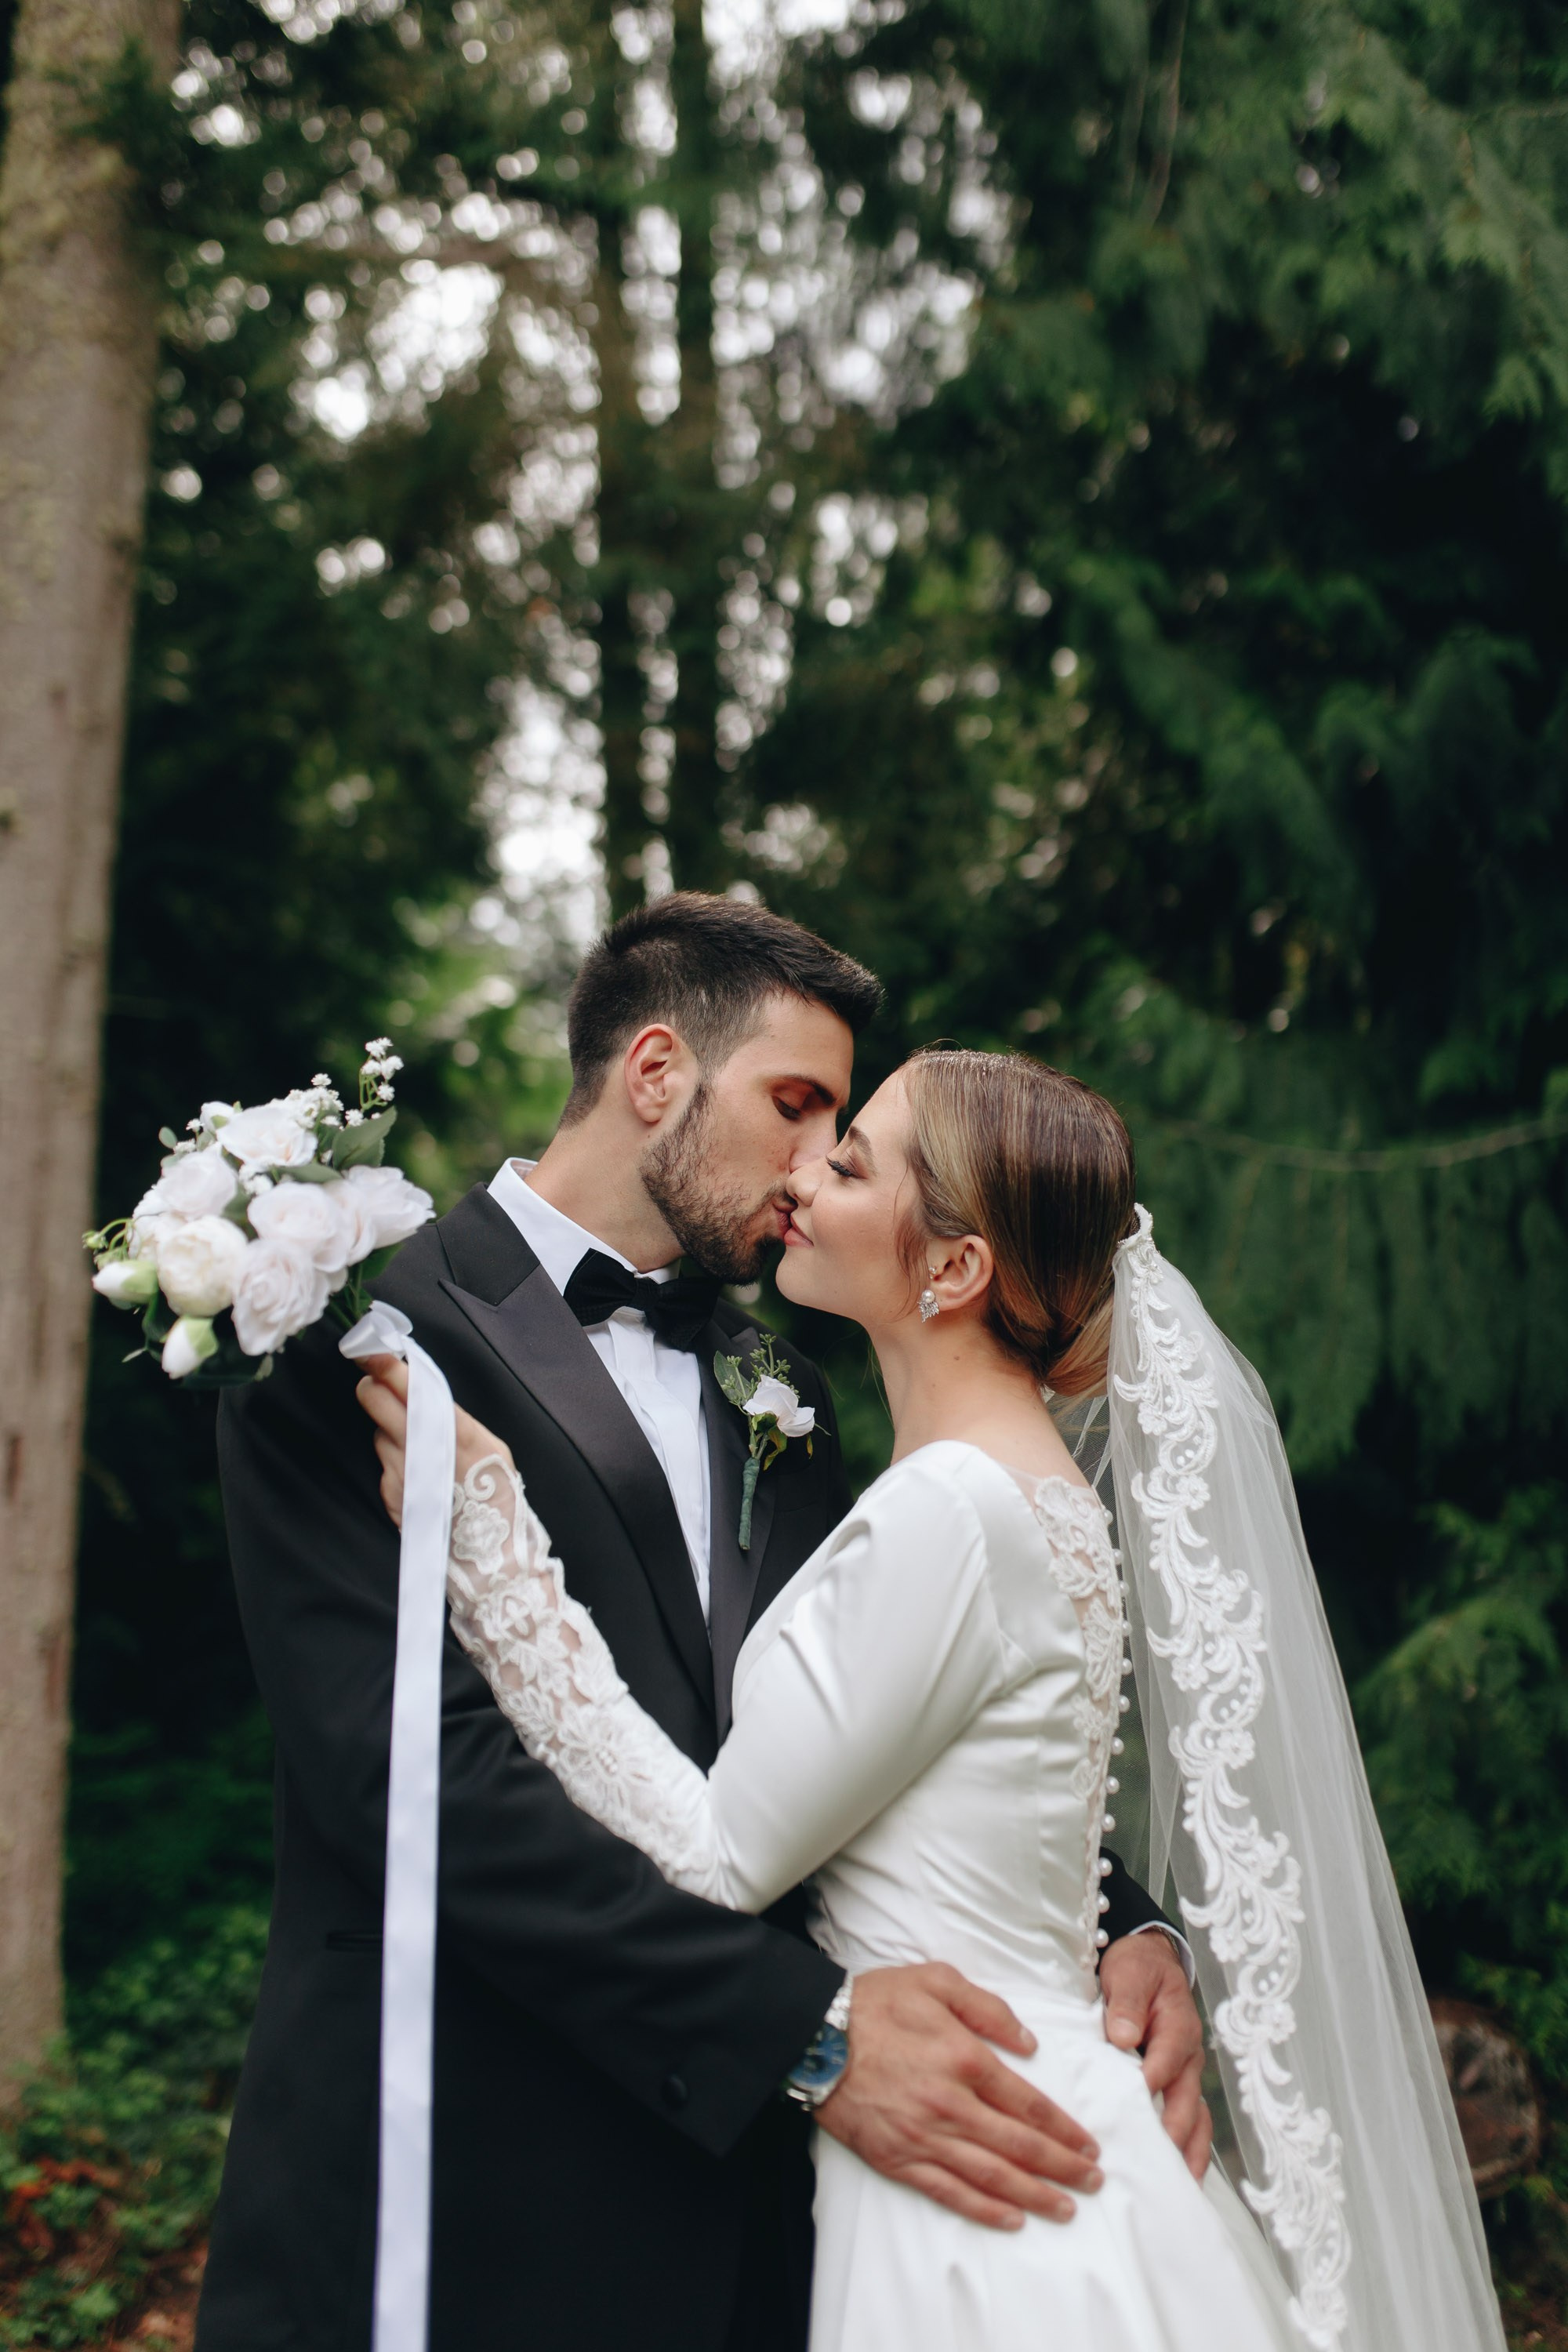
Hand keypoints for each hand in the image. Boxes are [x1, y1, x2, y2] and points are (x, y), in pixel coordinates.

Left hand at [354, 1356, 511, 1528]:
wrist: (488, 1548)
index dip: (383, 1365)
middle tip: (381, 1384)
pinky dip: (398, 1462)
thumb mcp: (488, 1442)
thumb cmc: (496, 1491)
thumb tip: (423, 1394)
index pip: (406, 1387)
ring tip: (420, 1449)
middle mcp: (417, 1449)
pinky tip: (420, 1475)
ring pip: (380, 1434)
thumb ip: (452, 1417)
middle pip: (374, 1401)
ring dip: (392, 1433)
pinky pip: (386, 1465)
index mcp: (450, 1429)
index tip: (368, 1349)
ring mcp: (398, 1472)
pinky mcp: (389, 1493)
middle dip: (375, 1387)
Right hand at [814, 1962, 1103, 2230]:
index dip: (1063, 2130)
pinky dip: (984, 2210)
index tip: (1089, 2145)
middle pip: (1019, 2146)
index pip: (1028, 2104)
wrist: (814, 2037)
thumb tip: (1029, 2043)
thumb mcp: (936, 1981)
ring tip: (1067, 2207)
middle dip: (1062, 2167)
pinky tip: (1011, 2218)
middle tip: (1093, 2181)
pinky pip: (950, 2192)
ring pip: (992, 2176)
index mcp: (965, 2059)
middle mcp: (951, 2105)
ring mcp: (924, 2137)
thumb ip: (988, 2008)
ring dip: (1035, 2195)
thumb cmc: (876, 2003)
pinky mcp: (898, 2160)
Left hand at [1099, 1931, 1211, 2179]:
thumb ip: (1126, 2004)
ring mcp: (1186, 2075)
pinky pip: (1189, 2121)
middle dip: (1176, 2137)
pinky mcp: (1178, 2085)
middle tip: (1160, 2170)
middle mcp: (1188, 2057)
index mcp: (1176, 2028)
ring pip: (1196, 2120)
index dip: (1152, 2086)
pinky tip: (1178, 2178)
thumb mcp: (1128, 1974)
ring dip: (1190, 2154)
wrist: (1151, 1960)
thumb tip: (1123, 2037)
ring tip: (1180, 2191)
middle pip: (1188, 2103)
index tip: (1134, 2112)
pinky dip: (1187, 2149)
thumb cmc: (1137, 1968)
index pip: (1165, 2062)